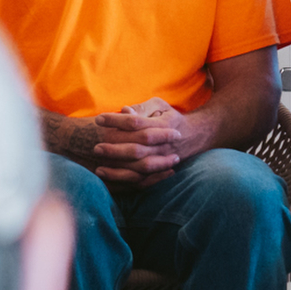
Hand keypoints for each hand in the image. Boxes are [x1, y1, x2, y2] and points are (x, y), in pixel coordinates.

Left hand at [87, 99, 211, 182]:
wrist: (194, 136)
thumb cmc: (169, 117)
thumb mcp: (159, 105)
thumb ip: (142, 108)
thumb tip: (124, 111)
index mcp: (163, 125)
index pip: (136, 122)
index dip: (116, 121)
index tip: (99, 119)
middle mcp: (163, 145)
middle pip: (137, 149)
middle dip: (115, 149)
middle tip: (96, 147)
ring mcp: (163, 160)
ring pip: (140, 169)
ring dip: (118, 171)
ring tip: (98, 170)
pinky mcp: (160, 173)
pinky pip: (143, 182)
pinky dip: (126, 184)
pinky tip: (110, 183)